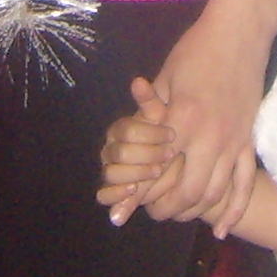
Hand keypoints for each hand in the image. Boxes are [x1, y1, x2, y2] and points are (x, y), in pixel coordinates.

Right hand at [98, 86, 181, 220]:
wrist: (167, 161)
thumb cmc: (164, 136)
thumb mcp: (162, 117)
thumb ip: (149, 101)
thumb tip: (138, 81)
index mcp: (119, 130)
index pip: (127, 130)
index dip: (150, 134)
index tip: (171, 135)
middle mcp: (110, 150)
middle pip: (120, 153)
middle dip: (147, 155)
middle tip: (169, 155)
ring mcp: (109, 170)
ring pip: (111, 173)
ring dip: (136, 173)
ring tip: (157, 171)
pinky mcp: (111, 192)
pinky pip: (104, 195)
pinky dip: (117, 194)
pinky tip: (134, 190)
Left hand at [131, 10, 272, 227]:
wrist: (240, 33)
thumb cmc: (197, 50)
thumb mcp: (166, 77)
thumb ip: (150, 112)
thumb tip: (131, 136)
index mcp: (184, 120)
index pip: (158, 169)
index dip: (141, 191)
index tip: (127, 204)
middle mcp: (211, 137)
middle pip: (187, 191)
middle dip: (167, 208)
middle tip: (153, 212)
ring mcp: (234, 141)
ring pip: (215, 193)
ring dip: (195, 210)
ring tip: (179, 215)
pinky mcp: (250, 141)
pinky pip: (244, 184)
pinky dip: (233, 210)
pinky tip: (222, 228)